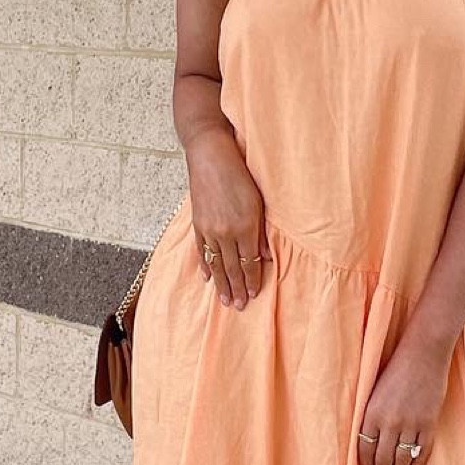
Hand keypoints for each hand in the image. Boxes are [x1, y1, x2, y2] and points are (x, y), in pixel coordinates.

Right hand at [188, 140, 267, 310]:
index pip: (249, 262)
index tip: (254, 295)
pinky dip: (205, 266)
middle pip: (232, 267)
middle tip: (238, 307)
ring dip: (221, 284)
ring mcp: (209, 229)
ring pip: (216, 264)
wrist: (211, 157)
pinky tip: (208, 278)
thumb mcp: (259, 202)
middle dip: (237, 288)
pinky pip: (202, 251)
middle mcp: (225, 232)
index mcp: (244, 227)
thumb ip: (261, 232)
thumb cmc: (240, 175)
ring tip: (225, 300)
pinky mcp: (197, 224)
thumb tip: (266, 256)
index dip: (252, 280)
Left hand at [356, 335, 450, 464]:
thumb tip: (369, 440)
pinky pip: (422, 452)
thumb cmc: (396, 369)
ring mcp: (411, 425)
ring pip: (403, 459)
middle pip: (383, 459)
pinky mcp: (428, 424)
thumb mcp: (374, 392)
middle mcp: (389, 423)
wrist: (423, 354)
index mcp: (371, 414)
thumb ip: (372, 415)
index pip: (364, 449)